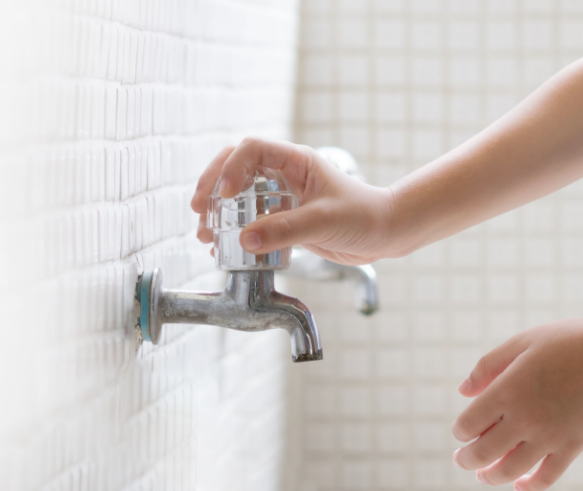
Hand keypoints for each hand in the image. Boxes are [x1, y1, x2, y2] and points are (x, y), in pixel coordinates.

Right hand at [190, 137, 403, 264]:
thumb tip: (245, 239)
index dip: (232, 168)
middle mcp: (284, 174)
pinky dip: (232, 231)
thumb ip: (286, 230)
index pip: (252, 150)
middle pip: (234, 167)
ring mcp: (281, 196)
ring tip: (205, 234)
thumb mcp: (324, 221)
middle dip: (212, 186)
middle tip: (198, 209)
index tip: (225, 196)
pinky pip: (248, 219)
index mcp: (295, 161)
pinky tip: (222, 248)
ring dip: (217, 212)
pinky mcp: (282, 218)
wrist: (384, 234)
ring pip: (237, 195)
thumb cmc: (364, 216)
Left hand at [451, 317, 582, 490]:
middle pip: (483, 452)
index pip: (469, 424)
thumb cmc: (569, 341)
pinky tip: (520, 485)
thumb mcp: (523, 343)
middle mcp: (524, 417)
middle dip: (466, 459)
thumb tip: (462, 391)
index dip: (461, 431)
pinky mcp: (573, 445)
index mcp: (507, 389)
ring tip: (483, 476)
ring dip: (490, 477)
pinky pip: (547, 477)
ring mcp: (550, 435)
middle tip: (461, 459)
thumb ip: (488, 365)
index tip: (463, 431)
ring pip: (510, 470)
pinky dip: (530, 487)